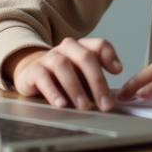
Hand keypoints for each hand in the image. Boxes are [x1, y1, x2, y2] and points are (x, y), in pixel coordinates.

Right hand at [5, 38, 122, 111]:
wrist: (32, 74)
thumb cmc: (64, 77)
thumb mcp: (83, 76)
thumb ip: (96, 81)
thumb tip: (110, 98)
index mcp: (82, 47)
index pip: (99, 45)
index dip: (110, 56)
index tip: (119, 72)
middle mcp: (67, 48)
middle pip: (85, 57)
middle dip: (97, 82)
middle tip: (105, 104)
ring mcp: (49, 57)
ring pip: (63, 66)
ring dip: (76, 88)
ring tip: (84, 106)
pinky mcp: (34, 70)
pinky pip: (44, 79)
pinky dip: (53, 92)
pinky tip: (61, 104)